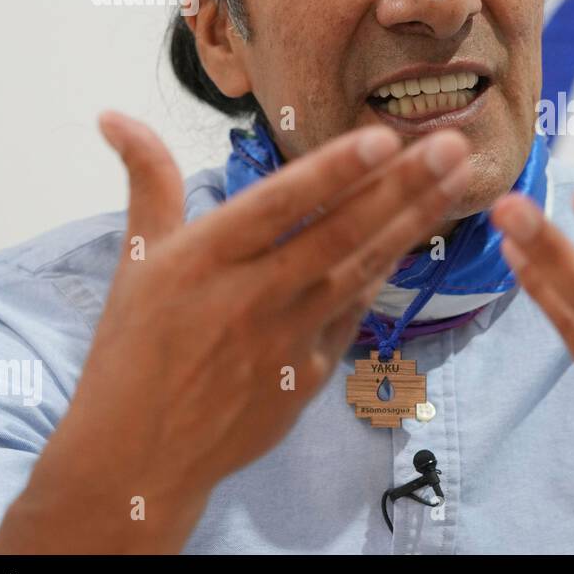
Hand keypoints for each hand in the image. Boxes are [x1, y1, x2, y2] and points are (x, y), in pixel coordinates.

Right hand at [0, 111, 470, 551]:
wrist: (140, 457)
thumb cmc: (133, 349)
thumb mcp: (137, 261)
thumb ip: (149, 182)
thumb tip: (115, 116)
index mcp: (205, 259)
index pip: (279, 205)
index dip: (333, 171)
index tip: (383, 138)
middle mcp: (252, 295)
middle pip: (338, 233)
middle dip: (401, 186)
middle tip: (452, 146)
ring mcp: (287, 338)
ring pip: (361, 268)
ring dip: (413, 221)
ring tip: (457, 180)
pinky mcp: (311, 373)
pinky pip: (356, 311)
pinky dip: (387, 271)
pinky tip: (419, 234)